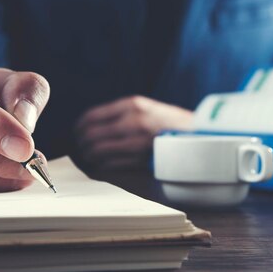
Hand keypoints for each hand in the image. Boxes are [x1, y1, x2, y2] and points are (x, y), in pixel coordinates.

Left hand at [75, 96, 192, 169]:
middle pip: (91, 135)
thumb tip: (90, 124)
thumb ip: (121, 113)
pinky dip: (102, 166)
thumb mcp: (145, 108)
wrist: (196, 136)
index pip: (91, 116)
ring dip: (89, 156)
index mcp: (132, 105)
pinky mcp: (141, 159)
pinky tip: (103, 164)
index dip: (78, 127)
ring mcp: (137, 141)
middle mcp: (133, 121)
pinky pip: (110, 165)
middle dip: (81, 144)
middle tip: (80, 147)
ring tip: (89, 157)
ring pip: (98, 151)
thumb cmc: (168, 123)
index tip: (76, 132)